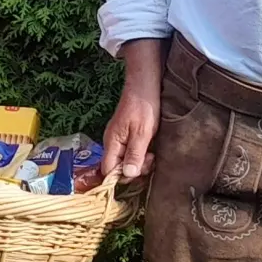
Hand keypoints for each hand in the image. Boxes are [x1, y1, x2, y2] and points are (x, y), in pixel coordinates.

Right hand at [101, 38, 165, 181]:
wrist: (145, 85)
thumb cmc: (144, 108)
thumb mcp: (142, 133)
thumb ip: (134, 155)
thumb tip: (128, 175)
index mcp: (112, 143)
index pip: (108, 170)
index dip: (122, 177)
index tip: (140, 171)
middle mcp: (112, 143)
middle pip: (118, 167)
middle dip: (135, 169)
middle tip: (151, 158)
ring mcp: (119, 139)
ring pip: (126, 161)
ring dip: (141, 162)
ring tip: (153, 153)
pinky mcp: (128, 135)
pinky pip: (131, 152)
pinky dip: (142, 154)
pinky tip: (151, 149)